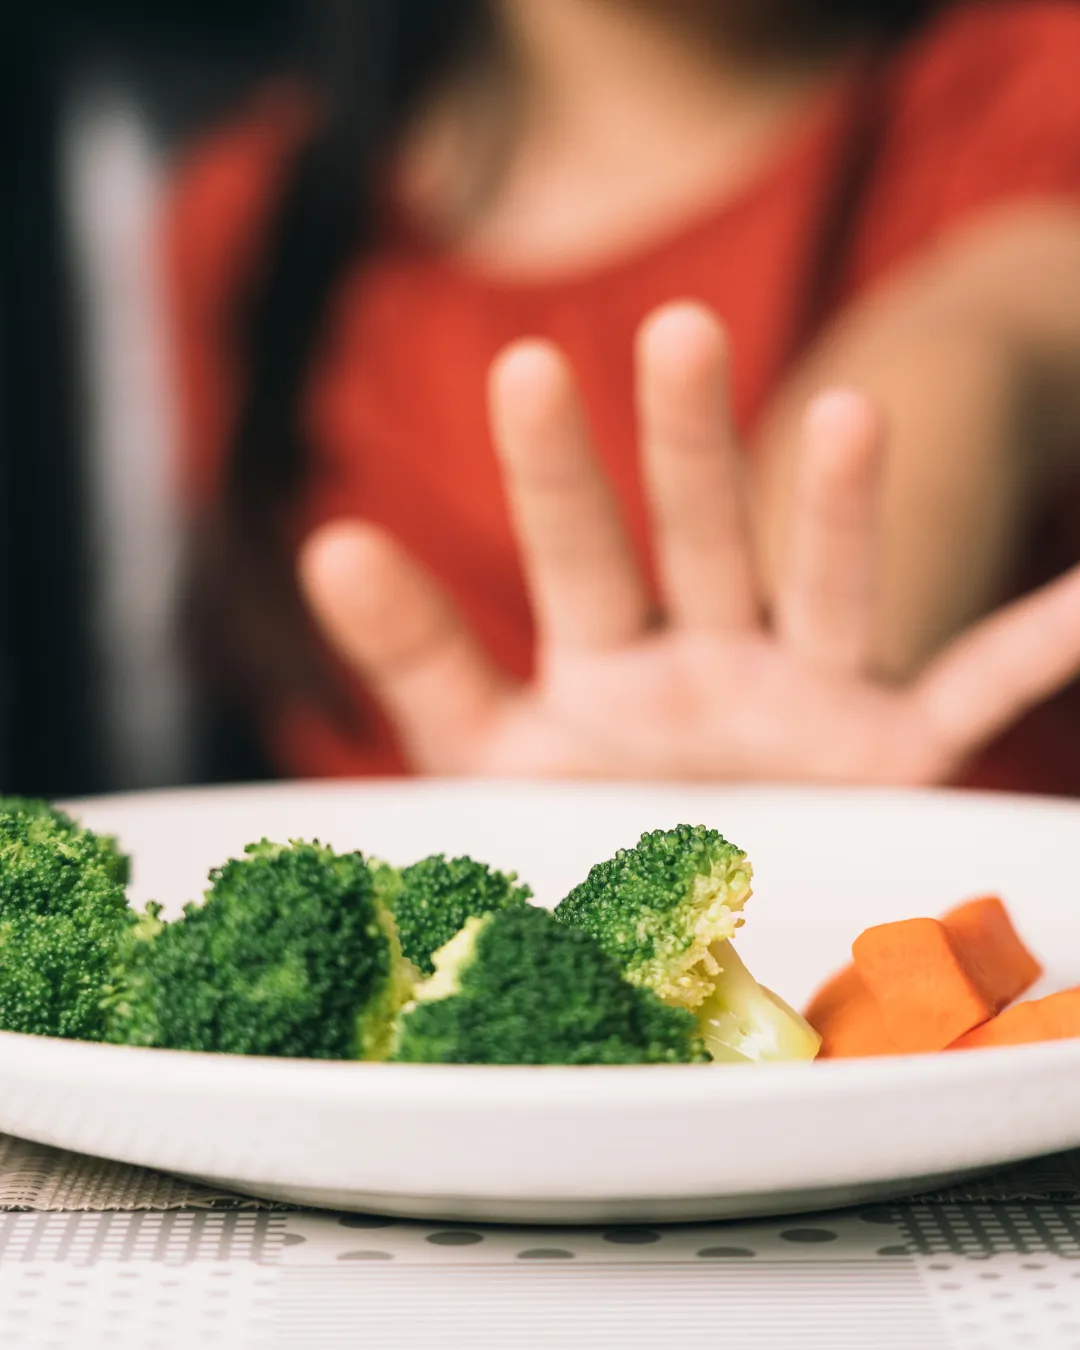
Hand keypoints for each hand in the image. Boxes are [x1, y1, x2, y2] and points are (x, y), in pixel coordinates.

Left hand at [300, 303, 1079, 783]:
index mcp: (598, 664)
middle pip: (693, 535)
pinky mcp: (887, 755)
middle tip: (675, 332)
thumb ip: (419, 662)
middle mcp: (702, 661)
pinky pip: (971, 692)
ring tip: (853, 409)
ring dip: (838, 505)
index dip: (548, 469)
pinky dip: (1033, 645)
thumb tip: (326, 540)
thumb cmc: (575, 822)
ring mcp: (800, 698)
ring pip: (824, 584)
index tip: (525, 369)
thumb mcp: (485, 754)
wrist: (683, 916)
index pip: (569, 550)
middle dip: (686, 442)